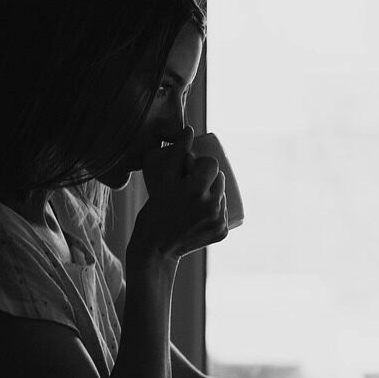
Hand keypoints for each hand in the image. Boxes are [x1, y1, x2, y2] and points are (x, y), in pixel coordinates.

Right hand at [128, 125, 228, 261]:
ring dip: (214, 192)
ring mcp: (219, 221)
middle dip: (208, 178)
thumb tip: (189, 129)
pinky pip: (224, 212)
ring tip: (196, 198)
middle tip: (191, 184)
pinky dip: (216, 210)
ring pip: (223, 195)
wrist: (156, 248)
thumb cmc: (154, 210)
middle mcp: (212, 206)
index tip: (190, 170)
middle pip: (219, 179)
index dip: (201, 164)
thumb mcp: (162, 180)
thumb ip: (175, 153)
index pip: (212, 164)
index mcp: (196, 190)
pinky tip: (203, 211)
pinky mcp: (222, 232)